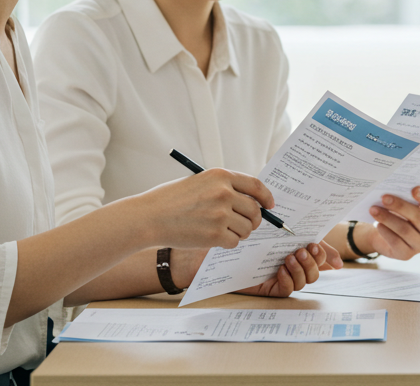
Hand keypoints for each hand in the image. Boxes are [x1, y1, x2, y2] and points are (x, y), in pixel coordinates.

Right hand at [135, 168, 274, 249]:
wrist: (148, 217)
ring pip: (247, 228)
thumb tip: (251, 200)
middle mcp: (224, 193)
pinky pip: (235, 241)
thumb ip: (223, 187)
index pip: (255, 186)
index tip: (270, 205)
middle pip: (255, 210)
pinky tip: (214, 239)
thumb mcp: (199, 182)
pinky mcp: (215, 235)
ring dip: (240, 233)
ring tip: (223, 231)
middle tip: (246, 225)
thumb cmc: (171, 200)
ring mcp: (220, 214)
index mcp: (220, 176)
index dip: (266, 197)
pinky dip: (228, 243)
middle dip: (254, 220)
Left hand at [236, 244, 335, 296]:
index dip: (321, 255)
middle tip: (300, 251)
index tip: (312, 245)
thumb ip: (316, 245)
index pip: (321, 260)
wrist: (236, 248)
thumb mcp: (292, 237)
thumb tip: (339, 265)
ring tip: (288, 259)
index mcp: (302, 256)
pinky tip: (280, 270)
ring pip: (303, 283)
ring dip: (299, 270)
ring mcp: (285, 280)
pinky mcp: (272, 289)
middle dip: (310, 263)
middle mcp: (296, 270)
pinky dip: (287, 280)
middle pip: (314, 275)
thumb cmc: (264, 240)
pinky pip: (287, 290)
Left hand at [363, 186, 419, 259]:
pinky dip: (386, 232)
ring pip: (405, 229)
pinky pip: (396, 242)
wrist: (385, 235)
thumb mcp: (404, 206)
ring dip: (388, 218)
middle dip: (400, 206)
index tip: (414, 188)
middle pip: (418, 217)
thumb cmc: (397, 215)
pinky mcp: (407, 255)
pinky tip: (378, 224)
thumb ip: (405, 198)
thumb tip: (393, 191)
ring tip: (374, 209)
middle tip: (384, 197)